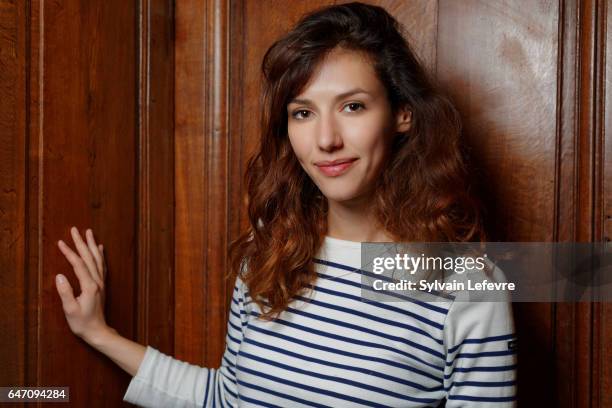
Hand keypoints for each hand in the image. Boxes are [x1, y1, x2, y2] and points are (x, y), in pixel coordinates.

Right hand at [55, 226, 110, 342]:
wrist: (98, 331)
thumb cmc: (82, 323)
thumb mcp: (70, 309)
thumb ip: (65, 292)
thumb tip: (59, 276)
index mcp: (89, 286)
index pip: (78, 264)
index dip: (69, 252)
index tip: (61, 242)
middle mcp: (97, 281)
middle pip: (89, 257)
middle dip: (81, 242)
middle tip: (75, 229)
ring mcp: (101, 282)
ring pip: (97, 259)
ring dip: (92, 245)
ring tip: (89, 232)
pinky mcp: (102, 285)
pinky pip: (102, 265)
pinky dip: (100, 255)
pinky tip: (100, 248)